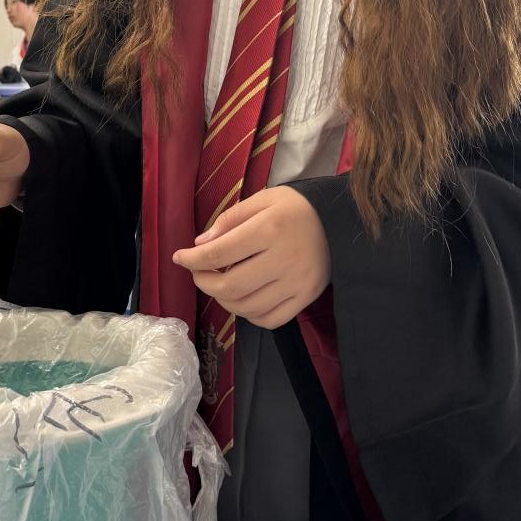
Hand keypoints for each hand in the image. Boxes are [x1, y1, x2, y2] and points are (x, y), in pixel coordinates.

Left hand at [172, 188, 330, 330]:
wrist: (340, 222)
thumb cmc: (296, 208)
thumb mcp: (262, 199)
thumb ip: (229, 220)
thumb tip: (200, 245)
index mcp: (269, 229)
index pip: (219, 253)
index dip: (192, 259)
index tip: (180, 258)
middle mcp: (283, 260)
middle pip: (229, 286)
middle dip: (204, 282)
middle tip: (200, 273)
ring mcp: (296, 284)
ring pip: (246, 307)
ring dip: (224, 300)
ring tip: (222, 283)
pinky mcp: (305, 299)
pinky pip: (269, 320)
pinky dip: (249, 314)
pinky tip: (245, 298)